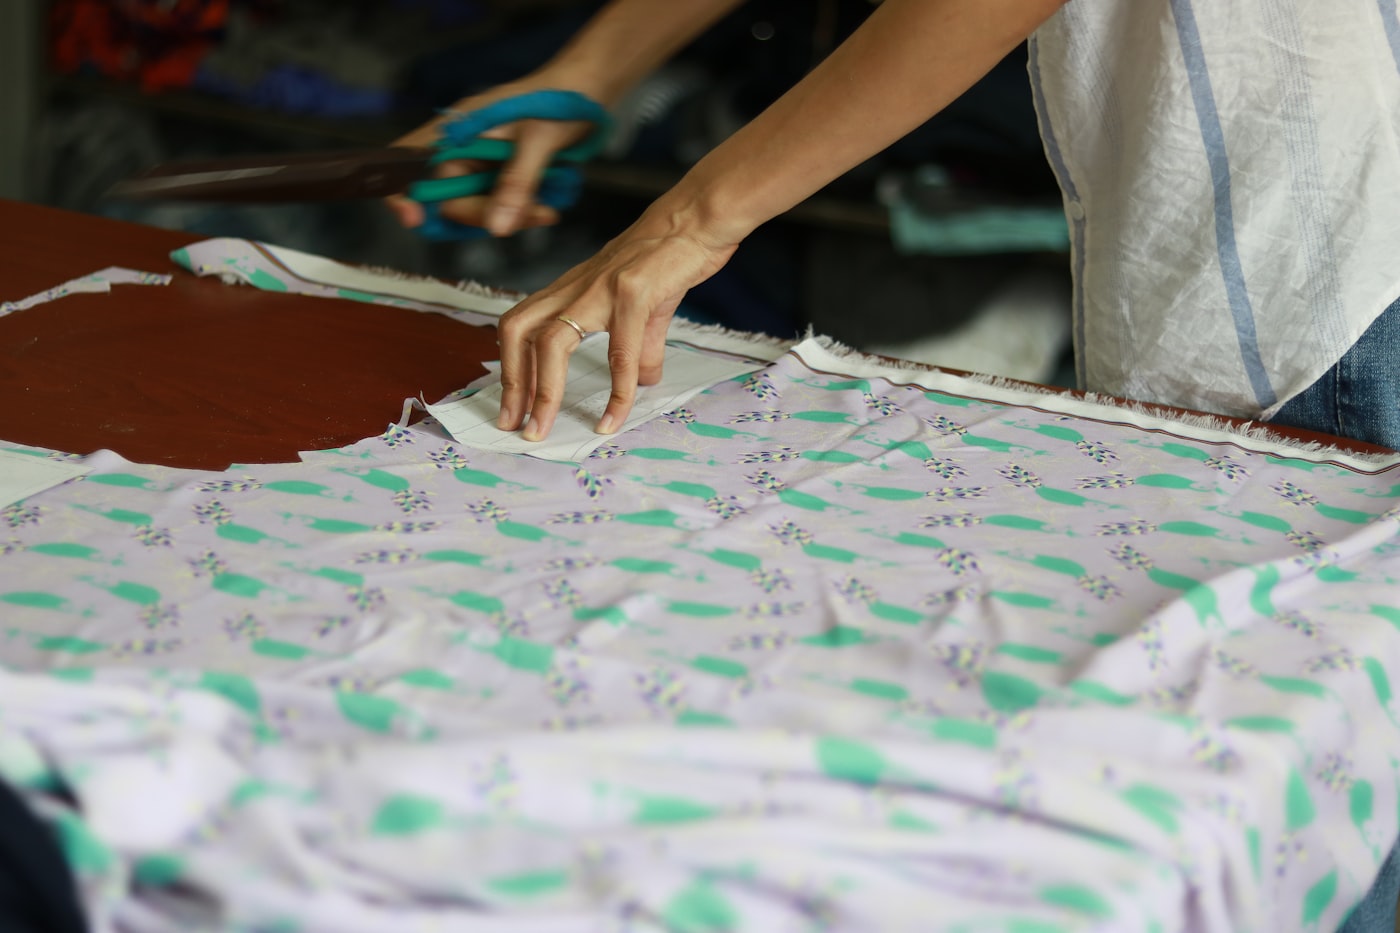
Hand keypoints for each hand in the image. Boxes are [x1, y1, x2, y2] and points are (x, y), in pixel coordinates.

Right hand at [385, 80, 596, 236]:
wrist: (588, 91)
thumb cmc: (560, 102)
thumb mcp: (539, 140)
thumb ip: (516, 183)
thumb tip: (497, 228)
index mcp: (455, 130)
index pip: (406, 164)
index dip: (401, 193)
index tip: (415, 218)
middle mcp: (459, 149)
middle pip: (444, 200)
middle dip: (480, 216)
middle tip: (525, 217)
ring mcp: (478, 165)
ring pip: (474, 210)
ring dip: (507, 218)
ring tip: (544, 211)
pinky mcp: (498, 177)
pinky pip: (497, 207)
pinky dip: (518, 213)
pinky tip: (545, 208)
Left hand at [495, 204, 740, 440]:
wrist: (700, 218)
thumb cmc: (670, 257)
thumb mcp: (645, 306)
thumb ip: (639, 346)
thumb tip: (642, 381)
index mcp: (571, 288)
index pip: (520, 326)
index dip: (509, 367)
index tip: (512, 406)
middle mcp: (576, 286)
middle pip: (517, 331)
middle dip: (511, 382)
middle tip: (514, 424)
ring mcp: (601, 288)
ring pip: (553, 342)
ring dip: (544, 392)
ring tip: (544, 428)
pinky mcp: (633, 292)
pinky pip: (619, 352)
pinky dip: (615, 392)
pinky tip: (614, 418)